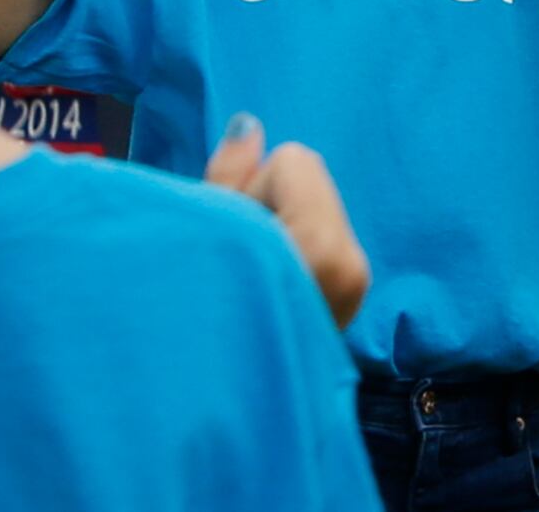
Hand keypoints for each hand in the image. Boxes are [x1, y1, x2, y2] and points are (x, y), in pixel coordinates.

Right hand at [205, 115, 368, 326]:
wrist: (203, 412)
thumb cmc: (188, 323)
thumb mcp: (194, 241)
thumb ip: (226, 180)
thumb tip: (250, 125)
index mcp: (320, 250)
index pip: (292, 162)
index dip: (247, 189)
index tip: (224, 238)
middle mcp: (350, 268)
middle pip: (305, 184)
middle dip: (263, 210)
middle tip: (228, 265)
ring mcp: (351, 292)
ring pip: (309, 214)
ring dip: (272, 236)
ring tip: (239, 284)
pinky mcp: (344, 307)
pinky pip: (315, 246)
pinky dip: (286, 257)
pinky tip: (260, 294)